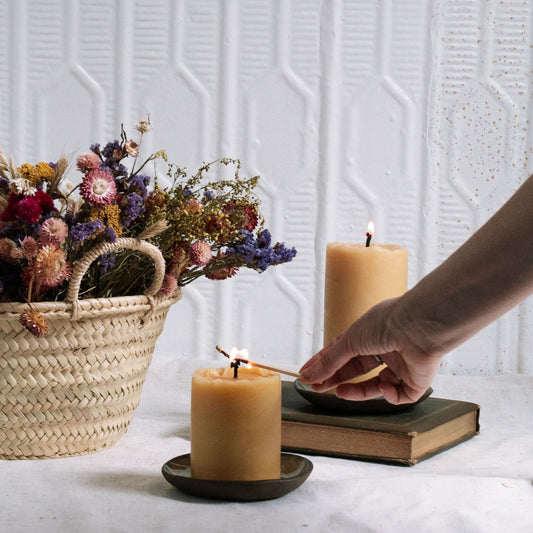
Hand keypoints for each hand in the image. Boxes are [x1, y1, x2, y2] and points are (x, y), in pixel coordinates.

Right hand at [299, 298, 442, 403]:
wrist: (419, 327)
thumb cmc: (385, 323)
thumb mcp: (350, 341)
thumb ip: (330, 361)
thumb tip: (309, 374)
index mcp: (368, 335)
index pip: (343, 353)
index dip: (324, 364)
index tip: (307, 375)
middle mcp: (384, 349)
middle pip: (356, 370)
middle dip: (337, 379)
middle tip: (317, 387)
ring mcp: (401, 365)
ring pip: (376, 386)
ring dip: (358, 391)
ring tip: (341, 393)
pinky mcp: (416, 381)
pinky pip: (400, 395)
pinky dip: (390, 394)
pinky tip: (384, 386)